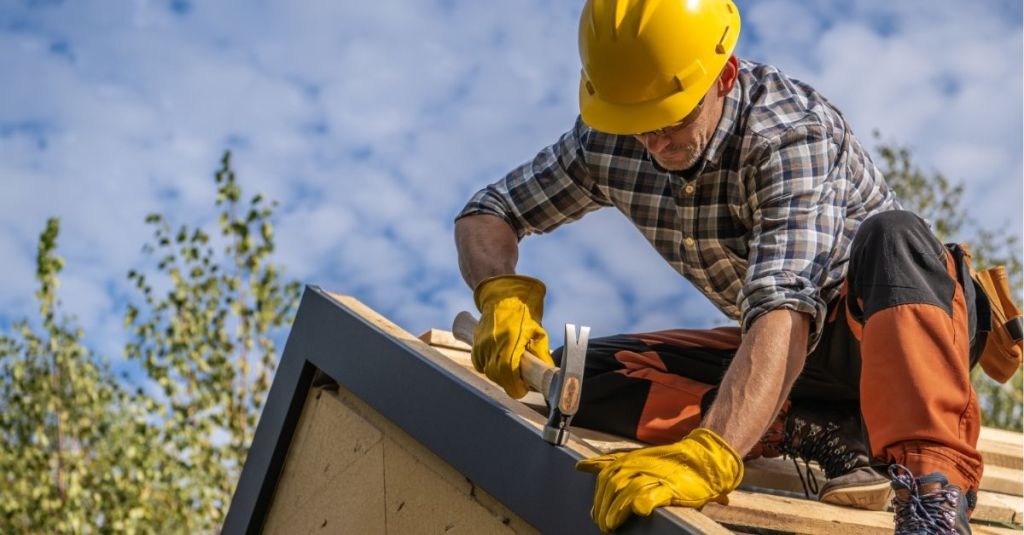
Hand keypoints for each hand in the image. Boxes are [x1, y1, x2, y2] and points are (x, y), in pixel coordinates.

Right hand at [472, 275, 552, 398]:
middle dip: (509, 381)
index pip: (507, 375)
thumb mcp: (538, 332)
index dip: (516, 387)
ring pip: (489, 372)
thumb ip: (541, 354)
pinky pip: (480, 364)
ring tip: (511, 366)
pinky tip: (499, 359)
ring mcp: (481, 345)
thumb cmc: (523, 314)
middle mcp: (492, 345)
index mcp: (509, 342)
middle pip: (498, 376)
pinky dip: (489, 366)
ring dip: (500, 374)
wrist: (503, 297)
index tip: (523, 388)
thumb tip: (547, 373)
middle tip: (521, 379)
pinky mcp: (475, 344)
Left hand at [575, 428, 742, 531]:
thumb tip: (581, 466)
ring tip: (610, 525)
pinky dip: (641, 503)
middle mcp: (639, 465)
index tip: (594, 513)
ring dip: (617, 510)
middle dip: (604, 506)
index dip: (598, 496)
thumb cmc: (667, 464)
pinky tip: (636, 512)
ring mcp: (655, 475)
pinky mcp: (670, 488)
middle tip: (602, 524)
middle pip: (613, 485)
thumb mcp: (635, 459)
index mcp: (629, 459)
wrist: (703, 460)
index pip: (605, 476)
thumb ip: (608, 462)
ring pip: (628, 491)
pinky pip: (651, 495)